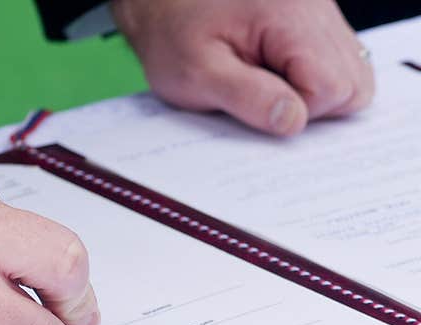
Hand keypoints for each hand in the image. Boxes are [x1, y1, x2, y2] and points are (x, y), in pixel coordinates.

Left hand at [110, 0, 373, 135]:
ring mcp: (320, 12)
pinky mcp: (315, 20)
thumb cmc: (173, 33)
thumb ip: (247, 98)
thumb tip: (294, 122)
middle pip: (353, 84)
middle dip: (310, 106)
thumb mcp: (196, 73)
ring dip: (311, 93)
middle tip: (261, 97)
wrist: (162, 0)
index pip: (334, 88)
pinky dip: (308, 78)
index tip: (256, 105)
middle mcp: (316, 9)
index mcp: (290, 17)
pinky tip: (272, 74)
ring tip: (264, 84)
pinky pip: (335, 62)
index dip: (297, 113)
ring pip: (350, 74)